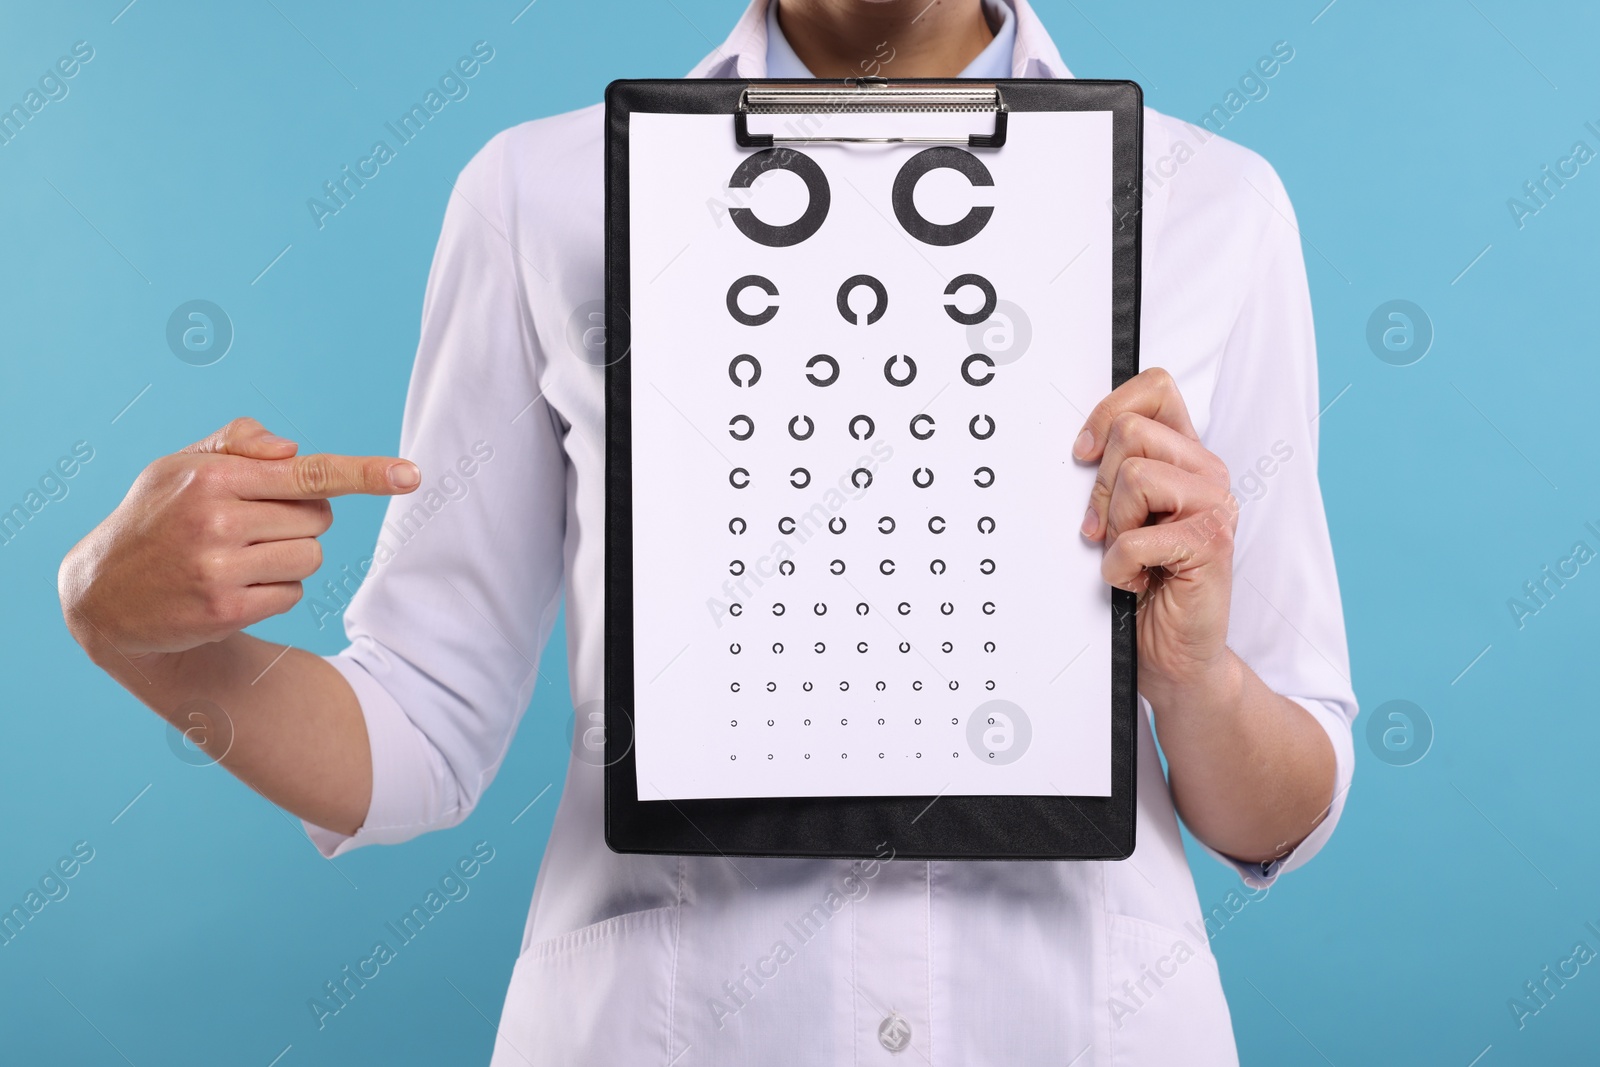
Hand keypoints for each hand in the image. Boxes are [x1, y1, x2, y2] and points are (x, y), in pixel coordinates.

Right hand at [58, 418, 418, 662]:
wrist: (101, 593)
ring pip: (312, 558)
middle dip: (299, 520)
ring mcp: (220, 569)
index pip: (309, 473)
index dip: (365, 474)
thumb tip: (293, 449)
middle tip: (252, 526)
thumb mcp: (179, 466)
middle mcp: (217, 520)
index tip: (411, 476)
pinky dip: (274, 591)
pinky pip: (292, 595)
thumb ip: (238, 445)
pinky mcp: (224, 611)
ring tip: (239, 557)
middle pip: (320, 518)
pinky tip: (231, 587)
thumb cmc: (155, 518)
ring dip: (289, 558)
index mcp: (214, 477)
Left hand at [1073, 369, 1239, 703]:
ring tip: (1128, 555)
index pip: (1154, 387)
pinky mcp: (1210, 544)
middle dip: (1099, 485)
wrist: (1174, 654)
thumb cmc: (1146, 584)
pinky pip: (1135, 538)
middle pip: (1129, 432)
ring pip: (1133, 475)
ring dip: (1113, 525)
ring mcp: (1215, 507)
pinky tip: (1135, 581)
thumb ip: (1115, 474)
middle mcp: (1208, 473)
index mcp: (1187, 457)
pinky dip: (1118, 566)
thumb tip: (1078, 445)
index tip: (1083, 455)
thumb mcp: (1121, 517)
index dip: (1108, 412)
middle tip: (1107, 529)